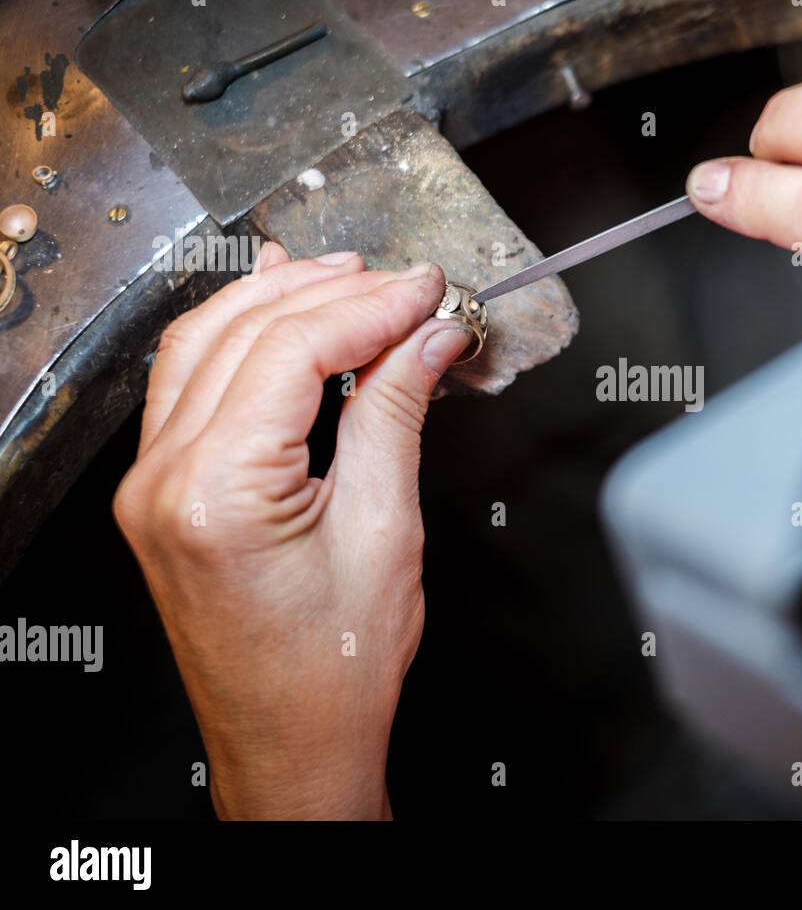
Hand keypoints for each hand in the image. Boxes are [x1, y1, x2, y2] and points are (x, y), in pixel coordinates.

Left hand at [114, 244, 470, 819]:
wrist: (292, 746)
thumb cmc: (333, 671)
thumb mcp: (384, 531)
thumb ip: (395, 414)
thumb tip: (426, 340)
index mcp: (216, 492)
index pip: (292, 350)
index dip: (369, 308)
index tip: (426, 291)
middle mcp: (163, 480)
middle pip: (245, 335)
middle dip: (332, 295)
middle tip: (406, 285)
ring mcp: (151, 485)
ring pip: (203, 345)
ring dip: (278, 301)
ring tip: (350, 280)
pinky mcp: (161, 492)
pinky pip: (189, 385)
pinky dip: (238, 337)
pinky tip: (274, 308)